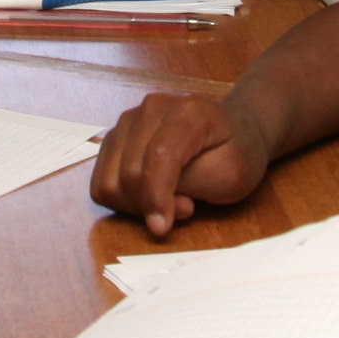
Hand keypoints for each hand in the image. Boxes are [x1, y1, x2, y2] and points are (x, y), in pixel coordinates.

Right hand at [91, 92, 274, 236]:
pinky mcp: (115, 137)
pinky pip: (102, 183)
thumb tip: (152, 203)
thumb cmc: (236, 154)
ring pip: (109, 181)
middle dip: (152, 204)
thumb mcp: (231, 175)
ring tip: (171, 199)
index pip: (158, 157)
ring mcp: (128, 120)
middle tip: (187, 207)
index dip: (156, 197)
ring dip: (136, 204)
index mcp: (187, 112)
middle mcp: (151, 108)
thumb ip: (191, 184)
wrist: (234, 133)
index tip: (162, 228)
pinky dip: (122, 200)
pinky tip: (151, 195)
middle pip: (129, 173)